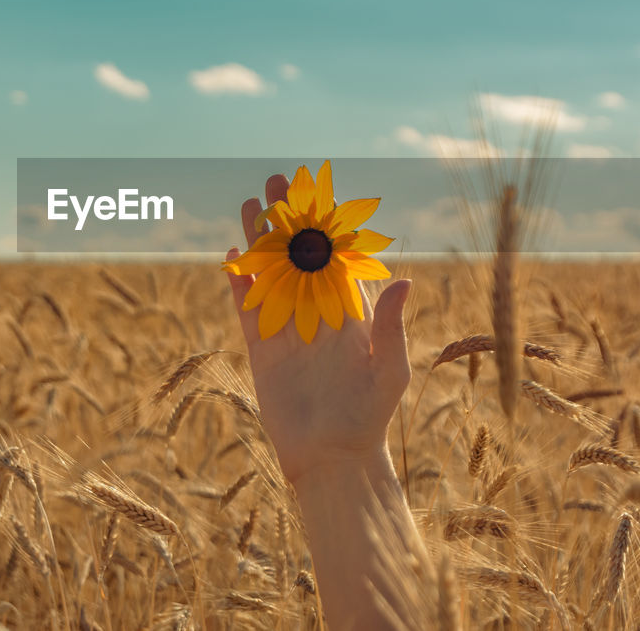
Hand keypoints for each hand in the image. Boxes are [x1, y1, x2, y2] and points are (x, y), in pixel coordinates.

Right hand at [224, 172, 410, 488]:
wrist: (333, 457)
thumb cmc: (371, 416)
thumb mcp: (390, 369)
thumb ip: (391, 325)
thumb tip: (406, 279)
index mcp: (350, 312)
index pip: (335, 257)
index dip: (324, 224)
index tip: (316, 192)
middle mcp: (317, 313)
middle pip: (298, 255)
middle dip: (287, 220)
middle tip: (276, 182)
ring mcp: (287, 328)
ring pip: (270, 273)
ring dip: (261, 241)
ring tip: (252, 205)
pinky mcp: (263, 348)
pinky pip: (248, 307)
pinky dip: (240, 282)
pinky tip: (233, 253)